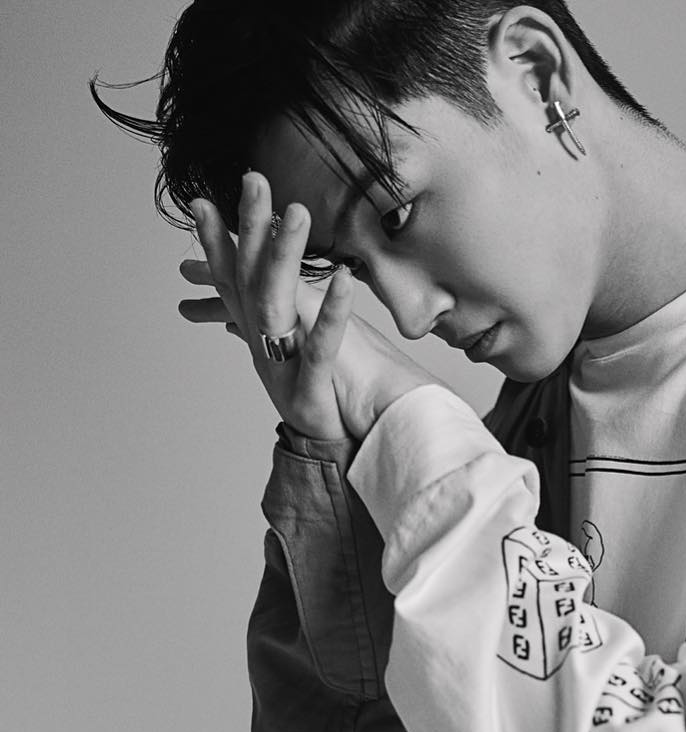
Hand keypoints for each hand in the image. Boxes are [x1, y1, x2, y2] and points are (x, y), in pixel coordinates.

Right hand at [178, 172, 435, 441]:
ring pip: (277, 304)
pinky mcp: (310, 389)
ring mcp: (283, 368)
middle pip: (251, 280)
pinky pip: (319, 346)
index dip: (217, 243)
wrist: (330, 457)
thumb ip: (276, 324)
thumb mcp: (289, 359)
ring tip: (297, 213)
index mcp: (259, 338)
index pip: (233, 281)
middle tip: (253, 180)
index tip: (203, 202)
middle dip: (250, 229)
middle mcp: (263, 348)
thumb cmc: (315, 403)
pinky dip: (331, 312)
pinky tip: (342, 278)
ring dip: (285, 256)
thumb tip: (264, 294)